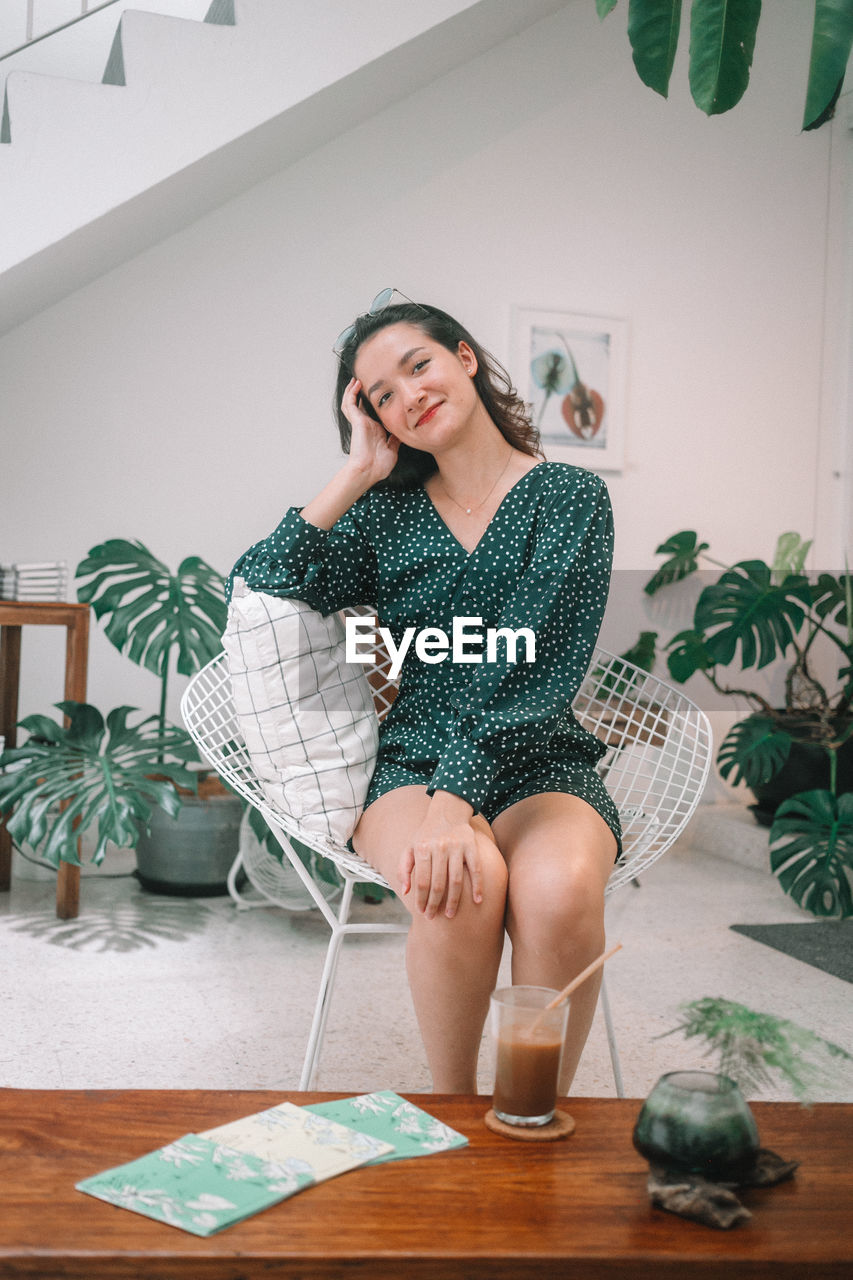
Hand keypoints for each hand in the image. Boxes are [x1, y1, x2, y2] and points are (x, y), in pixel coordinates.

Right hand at [341, 377, 399, 483]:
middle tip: (365, 383)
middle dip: (361, 394)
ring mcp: (360, 422)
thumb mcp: (393, 450)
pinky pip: (350, 404)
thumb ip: (396, 440)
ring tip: (356, 380)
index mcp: (376, 431)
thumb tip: (402, 433)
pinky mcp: (356, 421)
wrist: (369, 471)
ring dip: (352, 391)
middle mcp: (367, 425)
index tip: (381, 394)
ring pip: (351, 403)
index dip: (374, 404)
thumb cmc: (379, 466)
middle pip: (361, 405)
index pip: (373, 413)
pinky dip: (352, 393)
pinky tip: (356, 384)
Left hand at [399, 792, 484, 919]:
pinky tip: (478, 901)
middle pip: (438, 884)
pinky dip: (478, 886)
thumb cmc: (426, 834)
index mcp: (422, 849)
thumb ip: (404, 868)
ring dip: (454, 900)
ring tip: (451, 914)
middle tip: (434, 917)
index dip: (421, 899)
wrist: (447, 812)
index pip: (421, 881)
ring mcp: (457, 847)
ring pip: (456, 880)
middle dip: (435, 904)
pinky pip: (475, 870)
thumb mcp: (410, 847)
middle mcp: (439, 848)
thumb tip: (404, 891)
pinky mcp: (471, 846)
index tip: (422, 912)